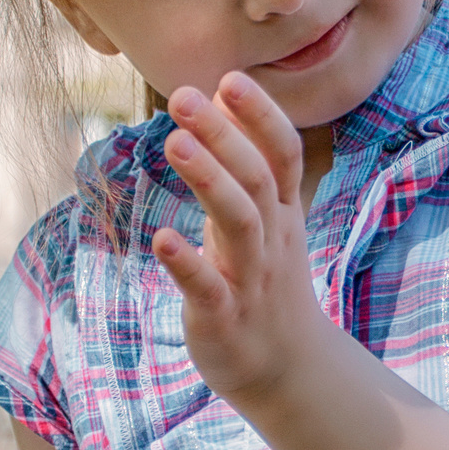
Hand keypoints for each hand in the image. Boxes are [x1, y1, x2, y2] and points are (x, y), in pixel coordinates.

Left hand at [151, 73, 328, 406]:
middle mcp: (273, 241)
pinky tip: (162, 239)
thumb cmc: (263, 280)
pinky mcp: (224, 318)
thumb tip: (220, 90)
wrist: (286, 370)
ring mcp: (251, 280)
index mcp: (283, 214)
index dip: (261, 118)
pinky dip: (187, 263)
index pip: (283, 156)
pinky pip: (208, 288)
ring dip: (209, 182)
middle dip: (223, 137)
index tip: (230, 79)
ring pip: (239, 225)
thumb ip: (243, 157)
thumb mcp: (263, 216)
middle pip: (257, 181)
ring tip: (175, 143)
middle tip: (183, 96)